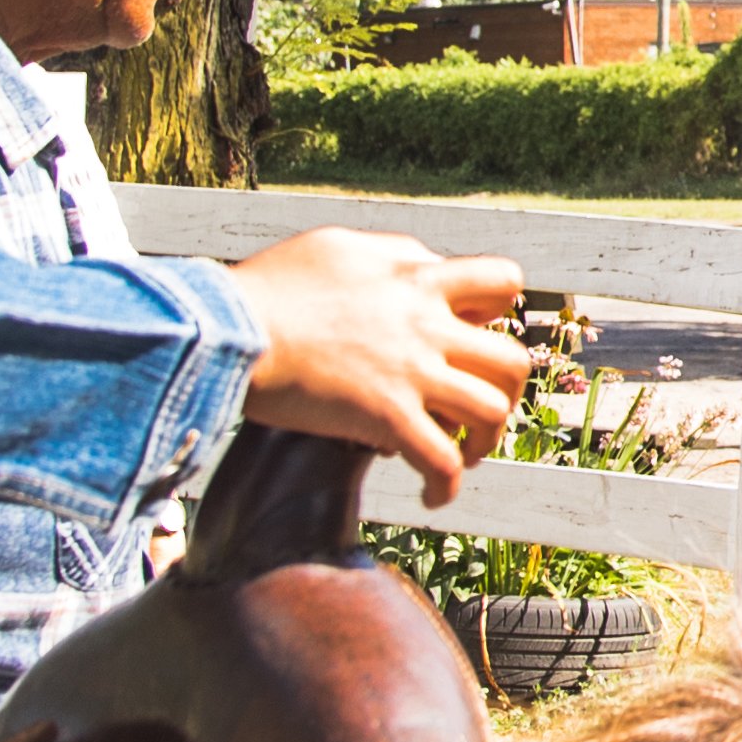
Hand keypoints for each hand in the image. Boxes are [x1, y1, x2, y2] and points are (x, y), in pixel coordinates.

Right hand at [226, 231, 532, 493]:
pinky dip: (446, 485)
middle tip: (482, 407)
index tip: (476, 333)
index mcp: (418, 277)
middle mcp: (427, 324)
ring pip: (491, 412)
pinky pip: (442, 462)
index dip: (500, 311)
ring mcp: (411, 372)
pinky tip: (433, 495)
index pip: (503, 281)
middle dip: (508, 391)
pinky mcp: (387, 417)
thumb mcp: (340, 246)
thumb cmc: (272, 286)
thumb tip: (421, 266)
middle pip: (511, 360)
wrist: (230, 327)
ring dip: (486, 440)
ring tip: (465, 454)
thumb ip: (391, 253)